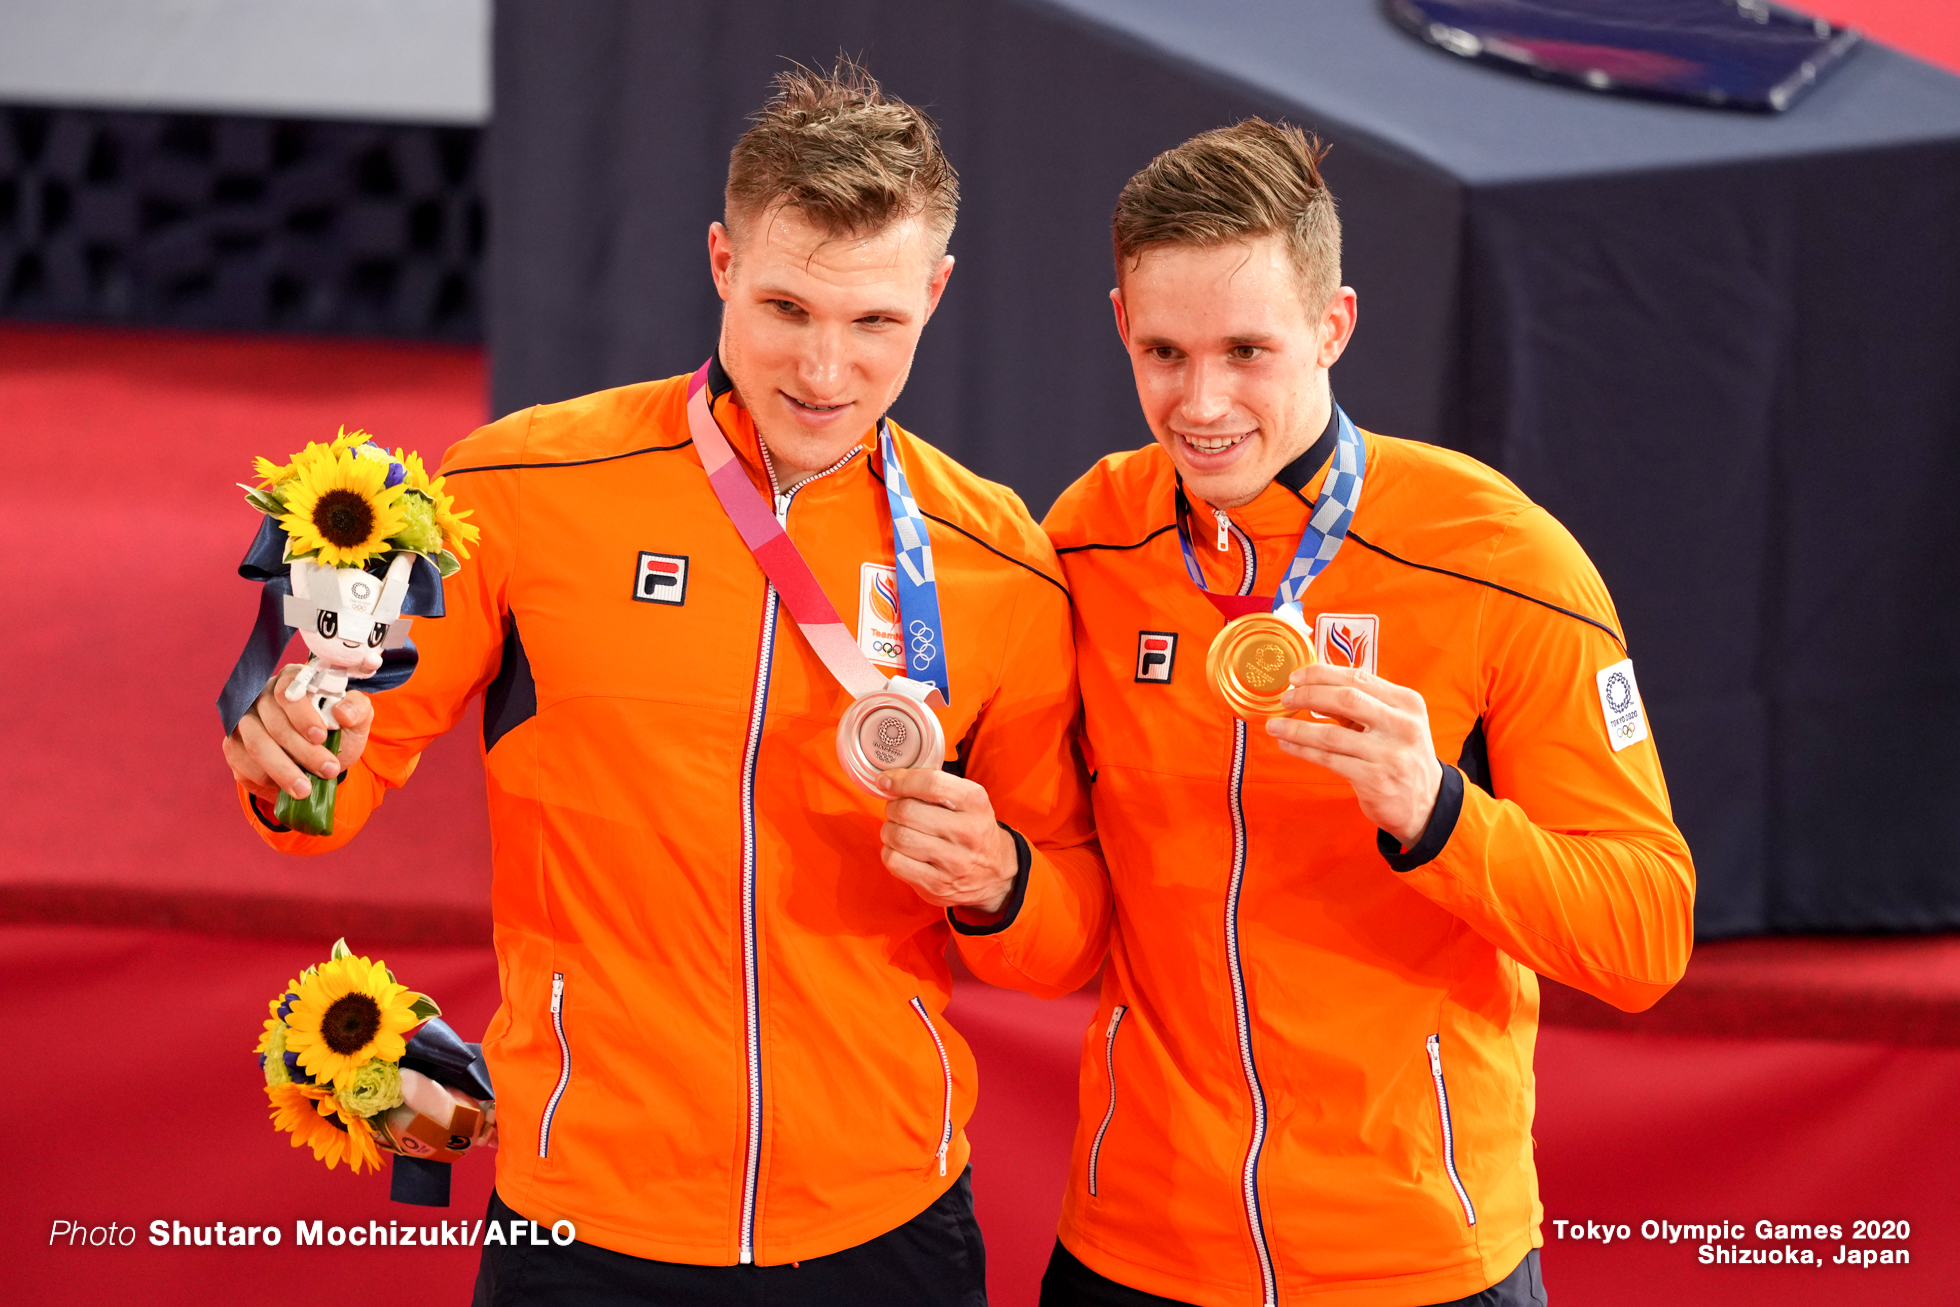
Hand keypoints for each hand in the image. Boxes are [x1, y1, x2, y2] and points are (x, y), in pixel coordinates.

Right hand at [222, 663, 372, 804]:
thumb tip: (344, 713)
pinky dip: (267, 778)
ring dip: (284, 770)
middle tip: (328, 770)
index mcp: (291, 681)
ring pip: (257, 745)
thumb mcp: (356, 720)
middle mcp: (262, 696)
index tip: (321, 736)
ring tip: (306, 789)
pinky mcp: (233, 746)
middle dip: (303, 751)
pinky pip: (244, 763)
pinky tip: (286, 788)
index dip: (302, 714)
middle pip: (273, 722)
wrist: (320, 762)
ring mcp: (243, 721)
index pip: (287, 690)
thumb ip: (358, 709)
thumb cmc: (337, 733)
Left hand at [877, 768, 1018, 913]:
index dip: (901, 781)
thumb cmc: (971, 828)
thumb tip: (888, 780)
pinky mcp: (937, 885)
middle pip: (908, 811)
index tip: (885, 781)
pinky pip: (895, 862)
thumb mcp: (967, 799)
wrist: (994, 873)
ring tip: (898, 830)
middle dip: (893, 807)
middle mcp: (967, 832)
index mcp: (975, 803)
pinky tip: (900, 850)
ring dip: (889, 830)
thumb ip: (934, 785)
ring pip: (898, 837)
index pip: (932, 784)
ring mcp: (953, 862)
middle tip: (896, 810)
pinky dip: (890, 852)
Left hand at [1267, 663, 1442, 847]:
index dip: (1322, 674)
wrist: (1426, 804)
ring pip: (1331, 734)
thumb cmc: (1401, 756)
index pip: (1358, 678)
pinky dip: (1303, 750)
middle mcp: (1401, 725)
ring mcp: (1389, 753)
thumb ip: (1361, 706)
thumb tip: (1313, 689)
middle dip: (1308, 695)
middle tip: (1285, 699)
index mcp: (1406, 703)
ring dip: (1296, 727)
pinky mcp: (1374, 779)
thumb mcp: (1393, 724)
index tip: (1296, 677)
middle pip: (1345, 699)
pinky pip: (1329, 760)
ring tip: (1274, 725)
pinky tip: (1287, 744)